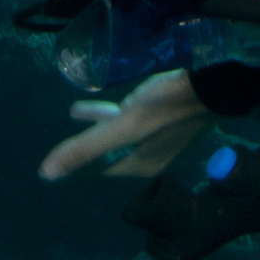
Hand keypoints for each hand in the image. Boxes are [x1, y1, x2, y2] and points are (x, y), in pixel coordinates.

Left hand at [39, 69, 215, 181]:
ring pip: (119, 134)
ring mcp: (161, 138)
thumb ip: (86, 148)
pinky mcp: (167, 120)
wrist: (213, 85)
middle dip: (85, 144)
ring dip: (97, 123)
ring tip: (75, 111)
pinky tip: (114, 100)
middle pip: (108, 153)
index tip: (55, 162)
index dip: (75, 163)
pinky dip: (116, 113)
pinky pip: (133, 121)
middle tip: (62, 142)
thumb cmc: (167, 106)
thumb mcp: (122, 127)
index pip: (98, 169)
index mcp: (140, 165)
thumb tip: (46, 174)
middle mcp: (151, 157)